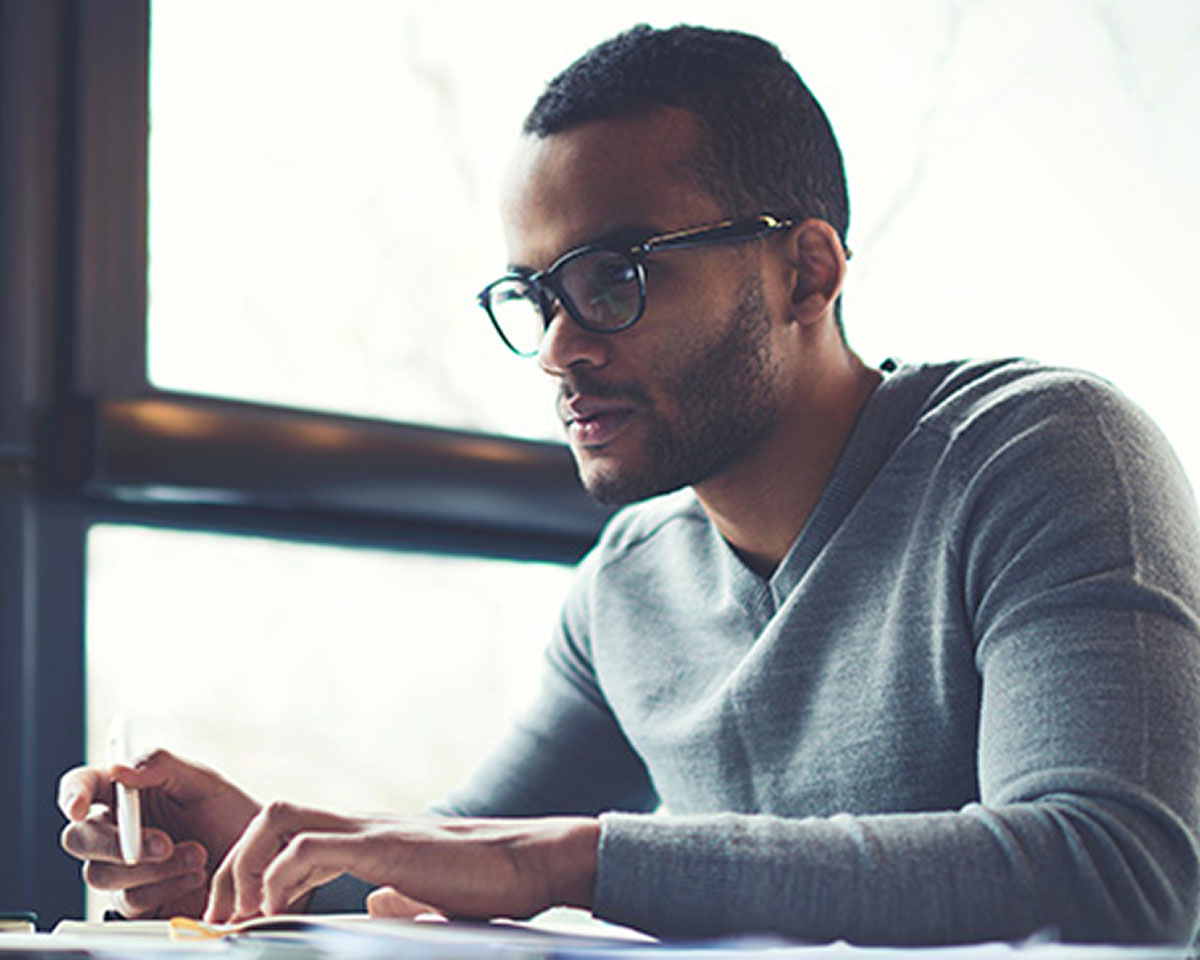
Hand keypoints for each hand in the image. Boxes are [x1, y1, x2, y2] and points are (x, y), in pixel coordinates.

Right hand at [58, 749, 259, 918]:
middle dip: (113, 843)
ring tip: (197, 854)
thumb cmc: (230, 815)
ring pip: (101, 874)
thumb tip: (119, 769)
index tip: (79, 807)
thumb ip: (161, 766)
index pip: (83, 786)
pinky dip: (164, 887)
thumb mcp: (203, 782)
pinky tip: (194, 875)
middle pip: (78, 838)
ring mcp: (123, 869)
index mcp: (127, 793)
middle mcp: (117, 831)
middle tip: (162, 843)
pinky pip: (129, 901)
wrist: (259, 861)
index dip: (72, 794)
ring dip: (151, 867)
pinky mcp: (137, 901)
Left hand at [205, 802, 599, 924]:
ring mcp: (371, 831)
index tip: (237, 923)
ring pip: (277, 818)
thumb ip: (396, 894)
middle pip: (270, 816)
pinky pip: (309, 848)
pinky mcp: (383, 847)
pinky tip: (277, 909)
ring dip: (244, 867)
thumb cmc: (490, 882)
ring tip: (243, 915)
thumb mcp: (428, 893)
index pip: (288, 836)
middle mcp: (361, 826)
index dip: (250, 875)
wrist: (532, 863)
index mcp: (368, 839)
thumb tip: (375, 904)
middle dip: (230, 868)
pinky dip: (279, 876)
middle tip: (221, 922)